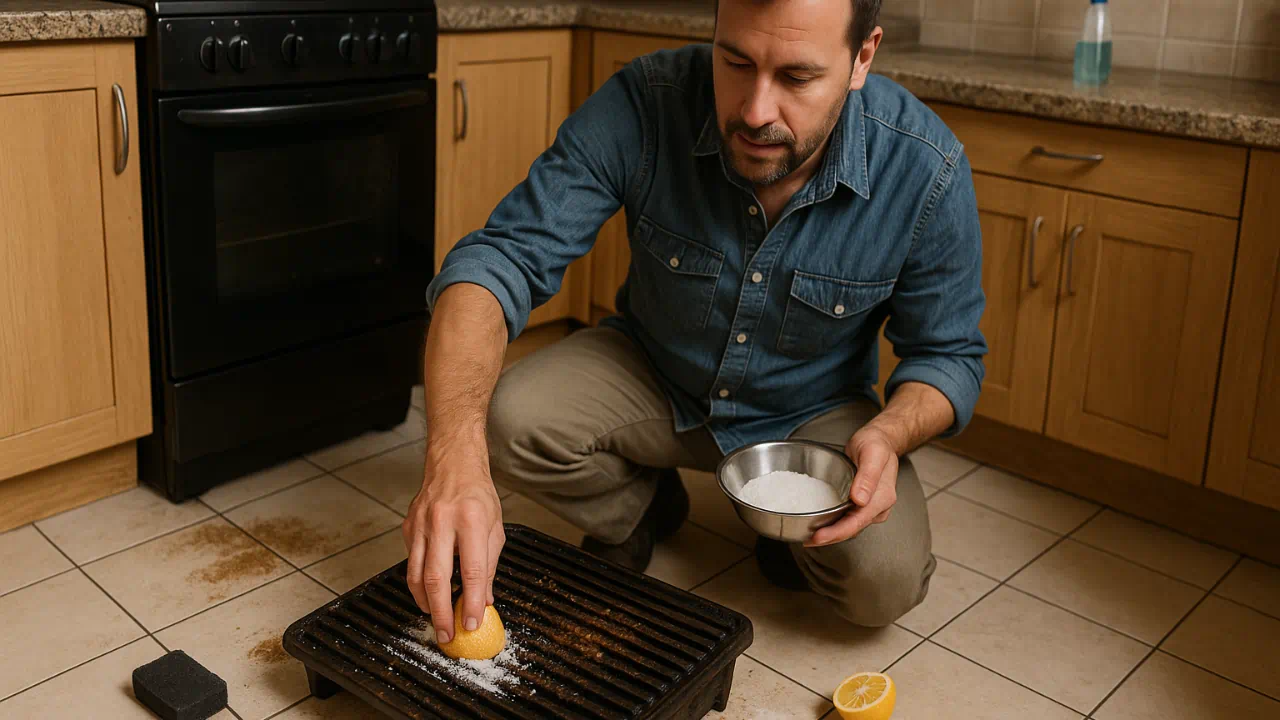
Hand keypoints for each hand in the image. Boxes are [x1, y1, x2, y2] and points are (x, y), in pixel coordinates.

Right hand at [401, 443, 504, 643]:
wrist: (453, 463)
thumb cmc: (478, 494)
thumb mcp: (495, 527)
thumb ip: (489, 565)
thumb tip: (485, 600)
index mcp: (472, 520)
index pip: (472, 570)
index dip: (472, 601)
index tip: (472, 623)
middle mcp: (443, 522)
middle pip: (436, 577)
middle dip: (440, 611)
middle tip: (445, 634)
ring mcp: (421, 524)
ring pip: (415, 574)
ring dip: (425, 602)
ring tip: (435, 619)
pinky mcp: (408, 527)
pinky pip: (411, 561)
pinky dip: (418, 582)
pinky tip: (428, 591)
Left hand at [805, 427, 898, 546]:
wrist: (881, 441)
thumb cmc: (877, 444)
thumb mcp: (873, 453)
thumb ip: (868, 476)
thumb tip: (860, 500)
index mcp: (883, 497)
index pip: (859, 521)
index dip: (838, 532)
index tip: (819, 536)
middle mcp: (879, 507)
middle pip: (853, 529)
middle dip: (831, 537)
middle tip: (808, 540)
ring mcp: (872, 508)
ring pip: (850, 527)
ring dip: (831, 534)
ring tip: (810, 537)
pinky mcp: (863, 506)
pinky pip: (848, 519)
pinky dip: (834, 525)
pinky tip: (820, 526)